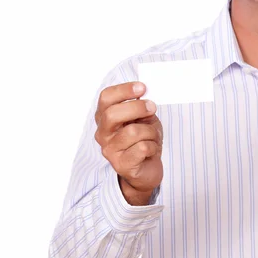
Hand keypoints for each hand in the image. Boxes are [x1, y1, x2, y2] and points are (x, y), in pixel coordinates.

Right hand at [94, 82, 162, 204]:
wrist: (146, 170)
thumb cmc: (144, 140)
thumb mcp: (144, 119)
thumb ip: (141, 108)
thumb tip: (144, 95)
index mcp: (106, 118)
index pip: (106, 98)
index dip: (123, 90)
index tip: (142, 87)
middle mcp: (103, 134)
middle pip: (112, 114)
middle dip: (136, 108)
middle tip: (152, 108)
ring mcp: (110, 151)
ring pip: (133, 132)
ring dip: (150, 131)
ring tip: (153, 137)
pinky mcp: (121, 165)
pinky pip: (142, 148)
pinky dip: (153, 146)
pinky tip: (151, 150)